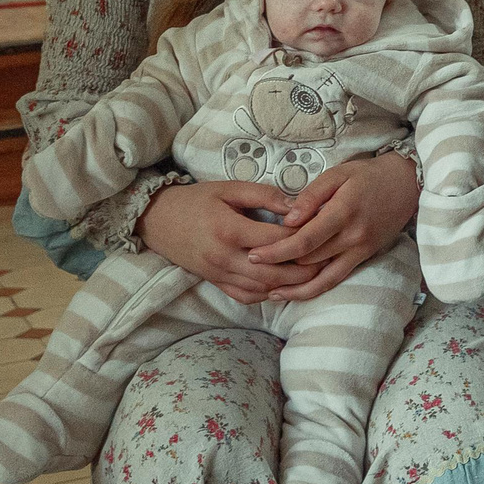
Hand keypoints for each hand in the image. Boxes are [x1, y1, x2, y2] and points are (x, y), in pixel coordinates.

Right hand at [138, 179, 316, 305]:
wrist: (157, 220)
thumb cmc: (196, 200)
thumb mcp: (229, 188)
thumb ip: (264, 195)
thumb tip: (296, 206)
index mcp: (229, 230)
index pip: (275, 240)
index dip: (301, 237)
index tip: (321, 231)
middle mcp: (224, 257)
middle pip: (272, 272)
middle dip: (302, 270)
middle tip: (326, 262)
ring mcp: (218, 274)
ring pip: (260, 288)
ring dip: (288, 285)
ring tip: (312, 276)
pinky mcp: (214, 282)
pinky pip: (244, 296)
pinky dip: (266, 294)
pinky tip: (282, 286)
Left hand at [246, 152, 419, 301]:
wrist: (407, 184)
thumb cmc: (368, 175)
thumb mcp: (338, 174)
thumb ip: (311, 196)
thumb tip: (287, 219)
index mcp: (343, 212)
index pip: (305, 240)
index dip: (277, 250)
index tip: (253, 253)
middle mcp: (353, 236)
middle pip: (309, 260)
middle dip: (278, 267)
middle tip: (251, 269)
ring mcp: (360, 250)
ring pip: (321, 276)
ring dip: (294, 286)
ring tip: (267, 290)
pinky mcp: (364, 257)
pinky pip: (336, 279)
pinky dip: (314, 290)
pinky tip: (294, 293)